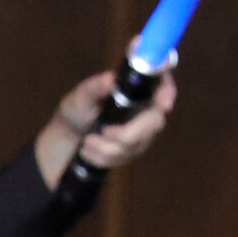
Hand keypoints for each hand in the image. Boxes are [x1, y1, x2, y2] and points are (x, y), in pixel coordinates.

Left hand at [34, 70, 178, 183]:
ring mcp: (143, 131)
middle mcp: (145, 109)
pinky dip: (102, 157)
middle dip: (127, 133)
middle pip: (154, 122)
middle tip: (104, 132)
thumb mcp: (80, 96)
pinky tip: (88, 151)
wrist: (70, 136)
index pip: (162, 85)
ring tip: (87, 142)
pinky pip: (123, 157)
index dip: (167, 92)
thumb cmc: (78, 109)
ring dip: (106, 147)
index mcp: (135, 88)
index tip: (162, 104)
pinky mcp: (134, 149)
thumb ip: (94, 87)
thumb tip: (110, 79)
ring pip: (135, 144)